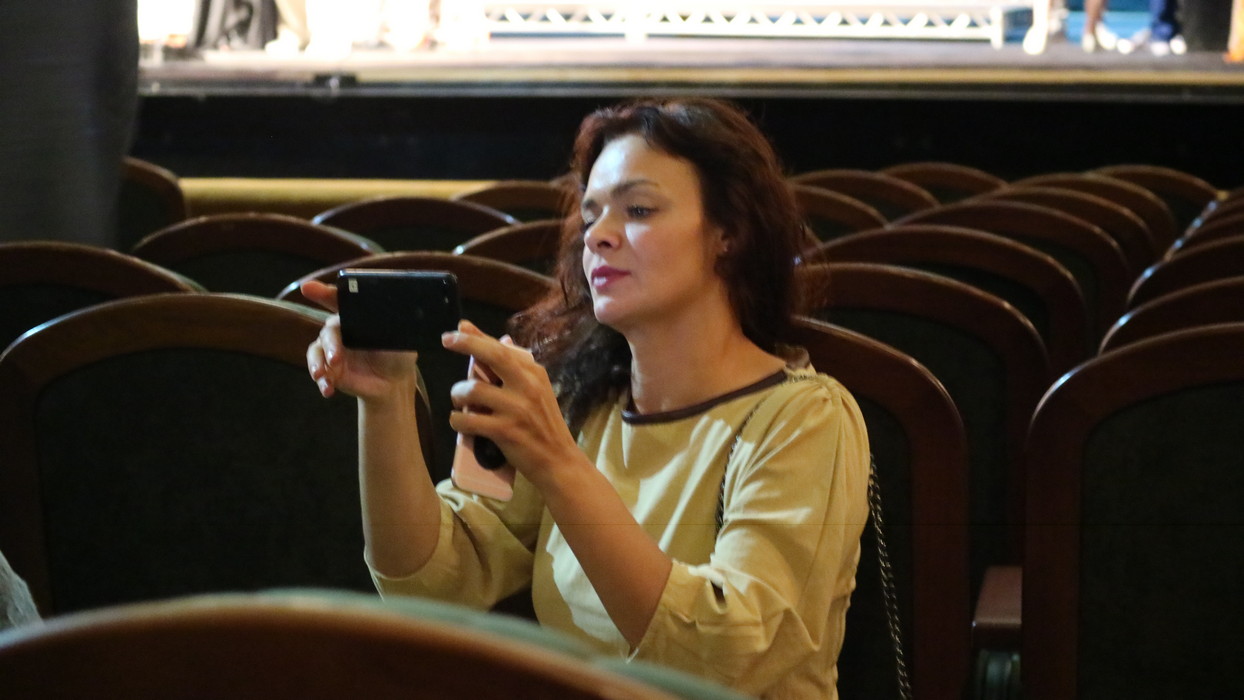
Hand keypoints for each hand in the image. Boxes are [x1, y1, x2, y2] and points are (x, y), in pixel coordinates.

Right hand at [302, 280, 419, 400]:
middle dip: (330, 344)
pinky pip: (319, 372)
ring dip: (317, 363)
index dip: (324, 293)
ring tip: (322, 375)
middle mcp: (341, 330)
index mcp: (356, 316)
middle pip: (329, 330)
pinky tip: (328, 390)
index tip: (309, 288)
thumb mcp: (400, 339)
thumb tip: (394, 313)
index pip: (339, 300)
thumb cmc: (397, 354)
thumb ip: (391, 327)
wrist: (394, 383)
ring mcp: (332, 350)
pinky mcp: (329, 369)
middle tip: (336, 358)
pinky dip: (322, 381)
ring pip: (316, 350)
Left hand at [443, 320, 581, 486]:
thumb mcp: (538, 390)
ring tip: (460, 403)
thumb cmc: (544, 424)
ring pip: (472, 390)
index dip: (477, 336)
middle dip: (466, 344)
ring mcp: (517, 408)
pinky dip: (457, 421)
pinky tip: (460, 422)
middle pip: (492, 355)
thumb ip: (518, 366)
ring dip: (458, 395)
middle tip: (446, 340)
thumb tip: (501, 340)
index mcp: (534, 373)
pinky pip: (468, 420)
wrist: (558, 460)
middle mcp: (527, 386)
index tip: (458, 328)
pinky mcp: (506, 431)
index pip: (502, 348)